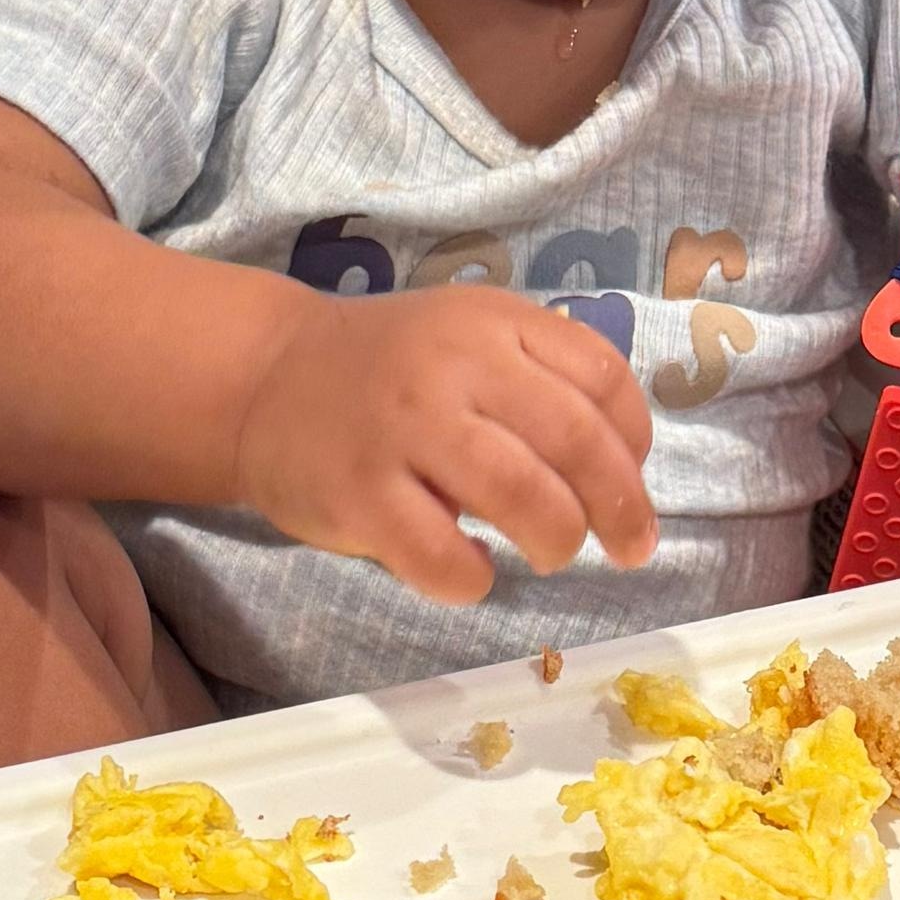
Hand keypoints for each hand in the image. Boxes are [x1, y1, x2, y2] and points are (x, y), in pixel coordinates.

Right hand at [235, 287, 659, 604]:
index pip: (602, 379)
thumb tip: (620, 470)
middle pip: (575, 441)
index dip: (635, 444)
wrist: (265, 380)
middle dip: (619, 508)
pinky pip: (444, 556)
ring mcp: (404, 430)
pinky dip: (474, 577)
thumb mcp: (468, 337)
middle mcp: (454, 366)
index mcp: (493, 322)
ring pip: (522, 496)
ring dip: (558, 540)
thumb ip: (541, 378)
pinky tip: (470, 569)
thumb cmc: (387, 370)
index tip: (631, 483)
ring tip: (549, 554)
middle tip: (629, 548)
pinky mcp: (360, 494)